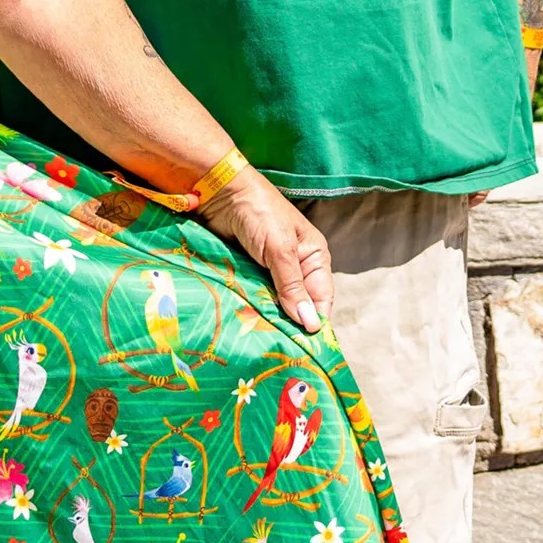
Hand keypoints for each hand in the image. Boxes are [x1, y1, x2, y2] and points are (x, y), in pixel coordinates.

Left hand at [195, 171, 332, 333]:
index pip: (322, 299)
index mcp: (314, 258)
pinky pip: (255, 298)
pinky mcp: (249, 275)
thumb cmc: (258, 213)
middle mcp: (296, 268)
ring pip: (276, 306)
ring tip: (265, 342)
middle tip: (284, 350)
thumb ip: (293, 286)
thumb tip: (310, 324)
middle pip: (299, 306)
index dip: (316, 322)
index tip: (308, 349)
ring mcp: (271, 273)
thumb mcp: (280, 249)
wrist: (220, 192)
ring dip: (270, 319)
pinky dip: (252, 310)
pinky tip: (248, 326)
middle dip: (291, 325)